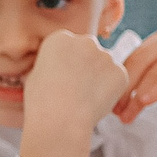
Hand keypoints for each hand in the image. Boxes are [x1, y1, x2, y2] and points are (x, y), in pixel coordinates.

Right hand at [18, 29, 130, 156]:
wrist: (60, 119)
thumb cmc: (41, 100)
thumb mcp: (36, 74)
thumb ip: (54, 64)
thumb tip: (61, 68)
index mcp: (61, 38)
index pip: (69, 45)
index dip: (66, 63)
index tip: (62, 77)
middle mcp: (85, 41)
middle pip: (88, 51)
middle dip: (85, 65)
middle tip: (76, 87)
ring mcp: (105, 55)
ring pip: (104, 65)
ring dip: (98, 77)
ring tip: (84, 98)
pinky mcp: (120, 72)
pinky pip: (116, 79)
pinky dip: (110, 90)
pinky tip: (95, 101)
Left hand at [118, 23, 156, 128]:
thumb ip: (149, 76)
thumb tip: (118, 96)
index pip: (134, 57)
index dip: (119, 80)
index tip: (110, 103)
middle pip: (140, 60)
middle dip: (125, 88)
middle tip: (116, 111)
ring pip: (156, 68)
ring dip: (138, 93)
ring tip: (128, 114)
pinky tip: (145, 101)